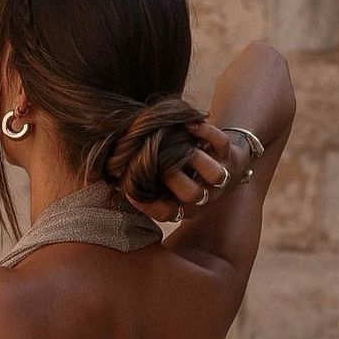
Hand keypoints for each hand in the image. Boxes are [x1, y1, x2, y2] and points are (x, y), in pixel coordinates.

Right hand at [124, 122, 250, 222]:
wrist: (229, 159)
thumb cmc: (187, 171)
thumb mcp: (167, 184)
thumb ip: (146, 183)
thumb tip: (109, 175)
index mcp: (185, 207)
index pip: (166, 214)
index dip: (147, 204)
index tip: (129, 189)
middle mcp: (205, 197)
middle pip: (192, 195)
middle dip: (173, 177)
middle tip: (158, 161)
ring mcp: (221, 176)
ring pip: (213, 173)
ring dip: (194, 156)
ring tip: (178, 143)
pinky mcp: (230, 155)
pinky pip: (220, 142)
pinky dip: (204, 131)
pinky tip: (187, 125)